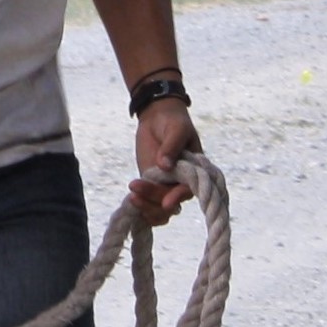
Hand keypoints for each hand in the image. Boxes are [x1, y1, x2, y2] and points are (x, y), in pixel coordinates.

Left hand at [129, 96, 198, 226]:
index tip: (166, 202)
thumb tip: (165, 165)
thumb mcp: (177, 129)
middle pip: (170, 204)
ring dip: (145, 207)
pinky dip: (140, 209)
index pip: (187, 191)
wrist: (158, 117)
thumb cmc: (174, 121)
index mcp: (195, 174)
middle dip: (153, 199)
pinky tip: (130, 202)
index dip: (177, 197)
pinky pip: (147, 204)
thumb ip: (172, 146)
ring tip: (131, 197)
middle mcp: (180, 184)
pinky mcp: (149, 185)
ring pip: (158, 210)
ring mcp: (164, 186)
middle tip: (135, 187)